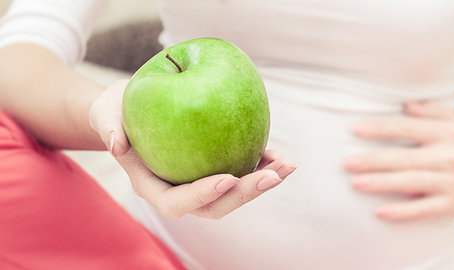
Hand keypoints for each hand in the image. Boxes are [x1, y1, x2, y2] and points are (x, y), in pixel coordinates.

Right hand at [89, 79, 296, 218]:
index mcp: (152, 186)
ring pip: (234, 194)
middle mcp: (179, 190)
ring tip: (287, 166)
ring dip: (262, 183)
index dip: (203, 195)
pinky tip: (280, 155)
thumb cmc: (116, 111)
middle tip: (272, 177)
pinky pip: (241, 172)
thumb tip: (117, 144)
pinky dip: (261, 166)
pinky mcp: (214, 167)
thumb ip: (109, 126)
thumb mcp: (106, 112)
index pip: (177, 202)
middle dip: (245, 194)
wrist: (131, 111)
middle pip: (215, 206)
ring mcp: (199, 182)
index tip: (228, 177)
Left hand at [344, 101, 453, 221]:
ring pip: (410, 183)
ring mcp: (450, 183)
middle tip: (346, 162)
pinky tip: (378, 211)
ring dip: (381, 183)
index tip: (355, 129)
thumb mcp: (452, 122)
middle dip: (373, 160)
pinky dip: (401, 212)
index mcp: (446, 133)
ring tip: (355, 183)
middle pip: (404, 158)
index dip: (381, 128)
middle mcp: (449, 157)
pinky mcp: (450, 205)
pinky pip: (422, 209)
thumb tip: (406, 104)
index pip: (408, 128)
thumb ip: (430, 110)